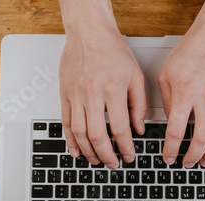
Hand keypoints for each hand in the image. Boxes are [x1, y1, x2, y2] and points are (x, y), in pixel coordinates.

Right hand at [59, 27, 147, 168]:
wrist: (89, 32)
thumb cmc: (113, 50)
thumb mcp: (135, 76)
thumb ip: (139, 105)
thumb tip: (139, 128)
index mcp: (113, 90)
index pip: (120, 129)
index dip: (125, 147)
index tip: (128, 156)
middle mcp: (92, 94)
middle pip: (98, 135)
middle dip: (106, 155)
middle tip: (112, 164)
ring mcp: (76, 95)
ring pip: (79, 132)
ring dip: (88, 151)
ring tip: (96, 160)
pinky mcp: (65, 94)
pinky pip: (65, 122)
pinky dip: (69, 140)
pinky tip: (75, 150)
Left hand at [158, 33, 204, 167]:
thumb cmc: (190, 52)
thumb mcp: (166, 74)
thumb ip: (168, 101)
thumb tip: (171, 120)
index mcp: (185, 94)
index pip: (176, 130)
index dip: (171, 148)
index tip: (168, 157)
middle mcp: (204, 99)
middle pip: (201, 138)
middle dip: (193, 155)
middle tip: (187, 163)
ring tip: (203, 163)